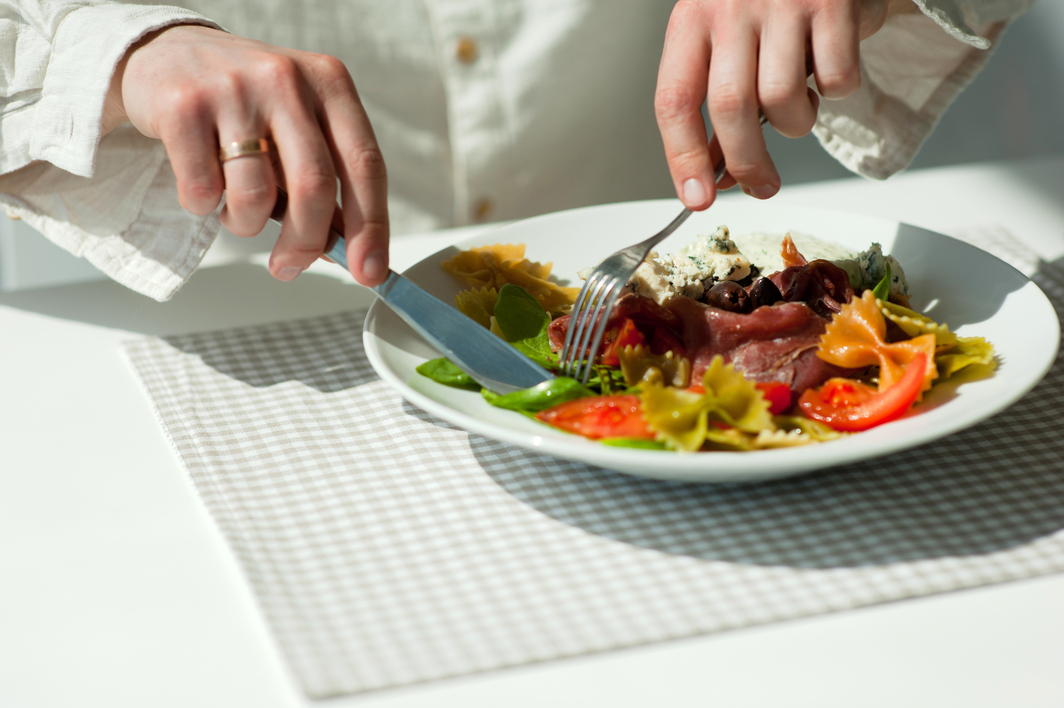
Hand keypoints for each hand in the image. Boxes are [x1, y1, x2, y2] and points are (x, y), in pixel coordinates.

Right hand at [103, 25, 387, 285]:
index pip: (366, 165)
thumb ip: (326, 183)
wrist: (165, 52)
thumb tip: (349, 251)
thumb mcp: (297, 129)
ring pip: (255, 195)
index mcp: (330, 84)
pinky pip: (203, 189)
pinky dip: (203, 205)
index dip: (372, 227)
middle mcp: (287, 79)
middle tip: (289, 266)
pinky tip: (203, 182)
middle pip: (315, 186)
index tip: (370, 272)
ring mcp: (234, 89)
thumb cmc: (246, 103)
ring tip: (235, 208)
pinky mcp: (184, 106)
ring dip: (245, 223)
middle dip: (305, 242)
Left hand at [655, 0, 901, 209]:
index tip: (696, 197)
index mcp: (692, 19)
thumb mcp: (724, 42)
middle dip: (746, 161)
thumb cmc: (764, 3)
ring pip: (783, 98)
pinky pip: (835, 78)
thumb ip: (716, 103)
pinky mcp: (833, 2)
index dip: (684, 157)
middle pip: (729, 107)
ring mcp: (782, 2)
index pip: (675, 100)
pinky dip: (836, 89)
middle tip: (761, 186)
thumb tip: (715, 173)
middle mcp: (730, 6)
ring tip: (799, 106)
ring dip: (796, 123)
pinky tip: (829, 68)